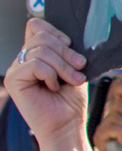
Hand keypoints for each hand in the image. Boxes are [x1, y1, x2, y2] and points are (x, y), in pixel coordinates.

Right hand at [4, 21, 85, 146]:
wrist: (67, 124)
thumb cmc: (71, 100)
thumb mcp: (73, 68)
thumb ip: (66, 50)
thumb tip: (67, 36)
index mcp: (36, 54)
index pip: (36, 26)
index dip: (56, 32)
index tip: (72, 46)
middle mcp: (23, 59)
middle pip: (42, 36)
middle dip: (66, 52)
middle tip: (79, 68)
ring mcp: (16, 69)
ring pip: (40, 50)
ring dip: (63, 66)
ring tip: (72, 80)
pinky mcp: (13, 80)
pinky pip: (35, 64)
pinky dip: (51, 75)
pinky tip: (53, 87)